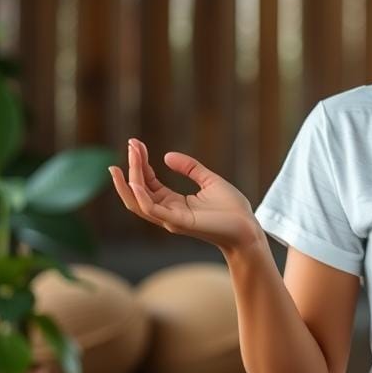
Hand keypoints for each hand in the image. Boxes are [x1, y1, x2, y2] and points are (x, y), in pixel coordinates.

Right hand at [108, 138, 259, 252]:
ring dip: (129, 181)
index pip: (148, 183)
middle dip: (132, 168)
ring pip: (139, 201)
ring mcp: (171, 219)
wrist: (248, 228)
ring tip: (123, 162)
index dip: (140, 164)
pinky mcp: (179, 222)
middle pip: (139, 191)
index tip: (136, 144)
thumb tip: (167, 156)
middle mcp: (167, 213)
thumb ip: (190, 168)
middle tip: (130, 144)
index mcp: (174, 203)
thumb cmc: (232, 209)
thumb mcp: (209, 181)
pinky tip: (135, 181)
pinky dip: (141, 197)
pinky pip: (152, 210)